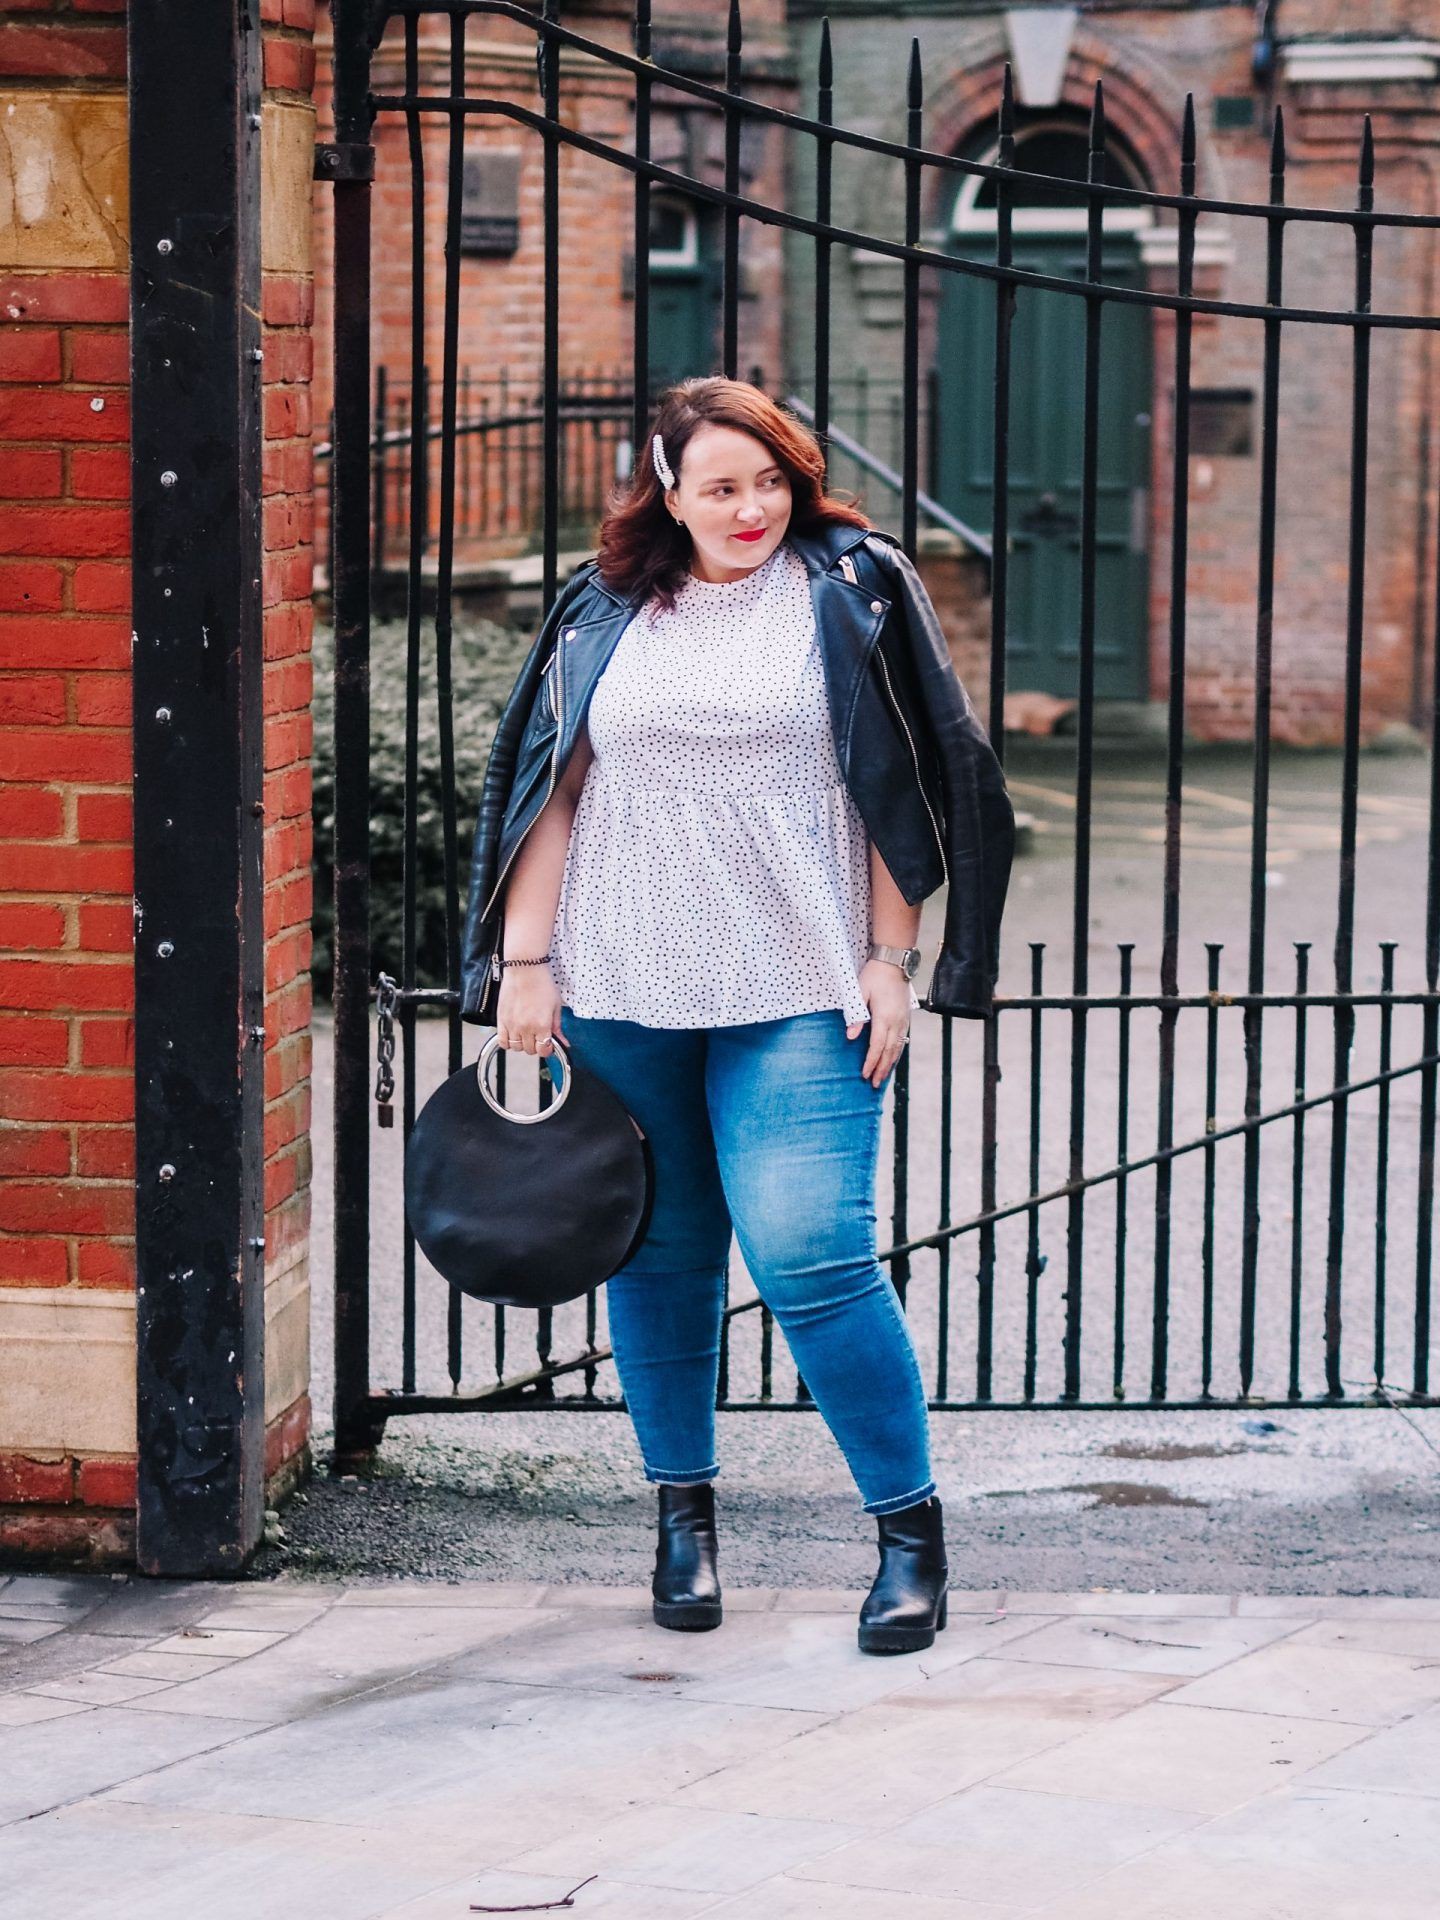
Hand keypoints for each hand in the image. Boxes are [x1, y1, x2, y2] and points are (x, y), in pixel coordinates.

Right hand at [495, 962, 562, 1055]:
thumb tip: (564, 1043)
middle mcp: (525, 1027)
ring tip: (526, 1033)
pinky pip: (502, 1042)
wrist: (525, 969)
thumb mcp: (555, 1006)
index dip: (547, 1049)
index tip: (548, 1044)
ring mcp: (511, 1024)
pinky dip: (508, 1042)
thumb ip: (557, 1027)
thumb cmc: (542, 984)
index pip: (543, 1050)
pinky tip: (514, 1035)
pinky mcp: (501, 1020)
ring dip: (522, 1044)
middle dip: (536, 1045)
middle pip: (530, 1050)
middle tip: (538, 1035)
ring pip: (516, 1048)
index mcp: (542, 1024)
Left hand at [847, 958, 911, 1086]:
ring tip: (883, 1078)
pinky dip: (896, 1053)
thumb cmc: (874, 975)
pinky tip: (892, 1060)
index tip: (865, 1074)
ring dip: (890, 1064)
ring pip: (898, 1048)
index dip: (871, 1062)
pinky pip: (902, 1040)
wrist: (894, 963)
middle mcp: (897, 1022)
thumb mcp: (859, 992)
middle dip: (881, 1069)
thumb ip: (856, 1015)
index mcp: (884, 1017)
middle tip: (874, 1084)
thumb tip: (850, 1037)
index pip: (877, 1046)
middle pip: (889, 1051)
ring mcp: (903, 1020)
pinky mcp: (906, 1018)